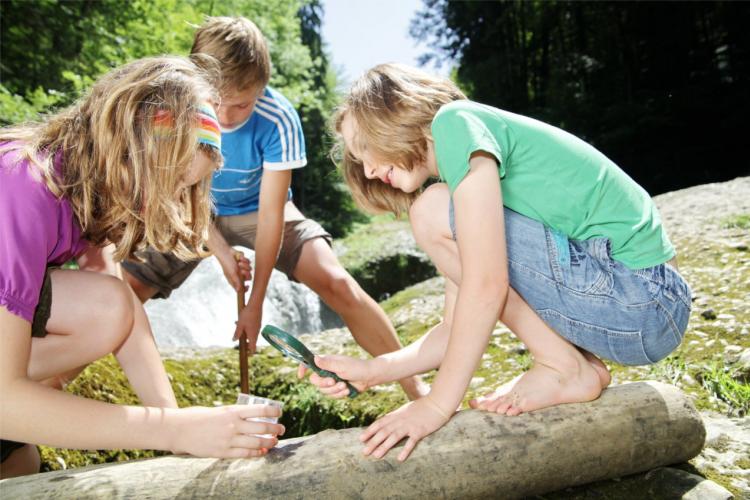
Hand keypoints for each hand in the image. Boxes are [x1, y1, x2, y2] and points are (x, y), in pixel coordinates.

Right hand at [169, 404, 284, 457]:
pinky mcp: (223, 452)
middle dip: (275, 429)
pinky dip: (256, 453)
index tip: (280, 412)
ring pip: (257, 442)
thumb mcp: (219, 411)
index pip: (261, 409)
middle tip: (282, 429)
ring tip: (275, 441)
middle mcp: (233, 425)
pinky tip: (262, 452)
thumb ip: (235, 415)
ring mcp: (229, 439)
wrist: (180, 429)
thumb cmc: (199, 417)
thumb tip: (252, 419)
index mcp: (233, 411)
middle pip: (263, 427)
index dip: (274, 411)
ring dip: (269, 442)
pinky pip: (245, 454)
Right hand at [216, 249, 251, 291]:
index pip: (241, 287)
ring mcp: (242, 268)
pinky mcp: (244, 262)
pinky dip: (244, 260)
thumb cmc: (227, 264)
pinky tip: (239, 258)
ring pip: (250, 269)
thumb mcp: (232, 273)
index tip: (247, 286)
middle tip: (242, 271)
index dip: (245, 288)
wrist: (226, 252)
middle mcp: (239, 275)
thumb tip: (238, 290)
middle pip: (249, 278)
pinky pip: (249, 262)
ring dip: (245, 266)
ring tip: (239, 263)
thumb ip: (236, 281)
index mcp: (234, 279)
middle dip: (246, 274)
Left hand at [233, 302, 260, 353]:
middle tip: (239, 342)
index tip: (247, 355)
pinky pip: (252, 328)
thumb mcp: (240, 325)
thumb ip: (237, 333)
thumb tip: (234, 340)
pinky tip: (241, 321)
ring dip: (245, 333)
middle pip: (252, 341)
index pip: (253, 347)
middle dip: (246, 342)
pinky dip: (247, 328)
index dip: (250, 353)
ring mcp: (258, 327)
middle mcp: (256, 332)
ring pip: (251, 333)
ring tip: (237, 326)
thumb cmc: (247, 315)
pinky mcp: (258, 322)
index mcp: (252, 335)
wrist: (255, 304)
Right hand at [297, 355, 372, 397]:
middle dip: (324, 384)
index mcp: (326, 362)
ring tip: (345, 386)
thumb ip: (328, 364)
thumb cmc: (357, 367)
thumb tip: (314, 358)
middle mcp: (326, 371)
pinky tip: (347, 391)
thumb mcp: (342, 365)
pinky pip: (331, 396)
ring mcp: (331, 380)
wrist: (369, 377)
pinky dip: (339, 395)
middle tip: (334, 381)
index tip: (300, 376)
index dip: (302, 368)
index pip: (309, 363)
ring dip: (334, 390)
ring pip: (323, 390)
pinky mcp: (336, 389)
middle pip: (314, 381)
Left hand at [360, 396, 452, 460]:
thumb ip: (396, 416)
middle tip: (364, 452)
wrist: (437, 402)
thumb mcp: (406, 409)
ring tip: (376, 456)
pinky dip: (405, 450)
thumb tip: (387, 423)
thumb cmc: (422, 407)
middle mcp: (400, 420)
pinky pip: (411, 442)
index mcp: (396, 415)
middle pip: (384, 431)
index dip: (369, 431)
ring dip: (384, 447)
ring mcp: (410, 425)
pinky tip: (400, 459)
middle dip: (373, 442)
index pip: (379, 423)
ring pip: (394, 437)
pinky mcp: (420, 431)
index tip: (360, 439)